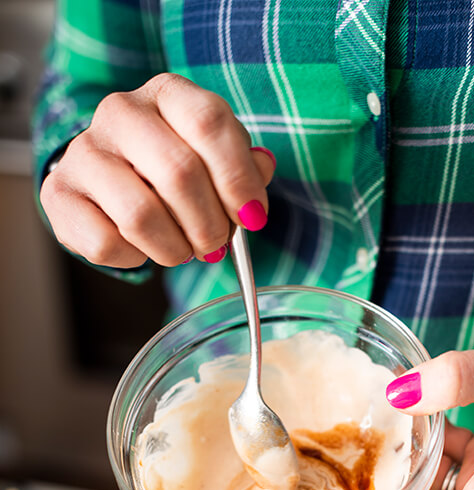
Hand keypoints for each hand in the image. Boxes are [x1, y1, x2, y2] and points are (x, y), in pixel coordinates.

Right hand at [40, 74, 275, 267]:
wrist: (107, 182)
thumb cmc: (169, 171)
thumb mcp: (213, 158)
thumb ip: (242, 165)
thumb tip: (261, 170)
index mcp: (165, 94)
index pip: (209, 123)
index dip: (239, 179)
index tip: (253, 216)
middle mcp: (119, 113)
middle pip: (179, 173)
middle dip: (210, 224)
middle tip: (216, 245)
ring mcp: (84, 153)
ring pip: (140, 215)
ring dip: (175, 249)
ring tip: (182, 250)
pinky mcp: (60, 196)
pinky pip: (107, 243)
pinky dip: (135, 258)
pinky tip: (140, 247)